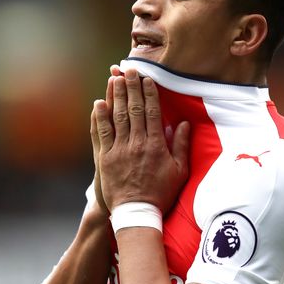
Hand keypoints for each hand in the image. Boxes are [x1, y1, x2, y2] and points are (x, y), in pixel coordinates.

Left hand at [92, 68, 189, 212]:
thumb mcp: (179, 171)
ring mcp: (119, 150)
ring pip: (117, 117)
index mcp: (155, 145)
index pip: (152, 112)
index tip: (147, 78)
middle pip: (134, 109)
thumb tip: (183, 123)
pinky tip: (99, 103)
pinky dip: (100, 117)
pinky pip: (102, 133)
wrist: (137, 213)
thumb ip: (181, 145)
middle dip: (131, 87)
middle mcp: (137, 143)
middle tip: (129, 69)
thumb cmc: (161, 193)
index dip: (149, 93)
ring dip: (116, 96)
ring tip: (115, 78)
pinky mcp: (105, 158)